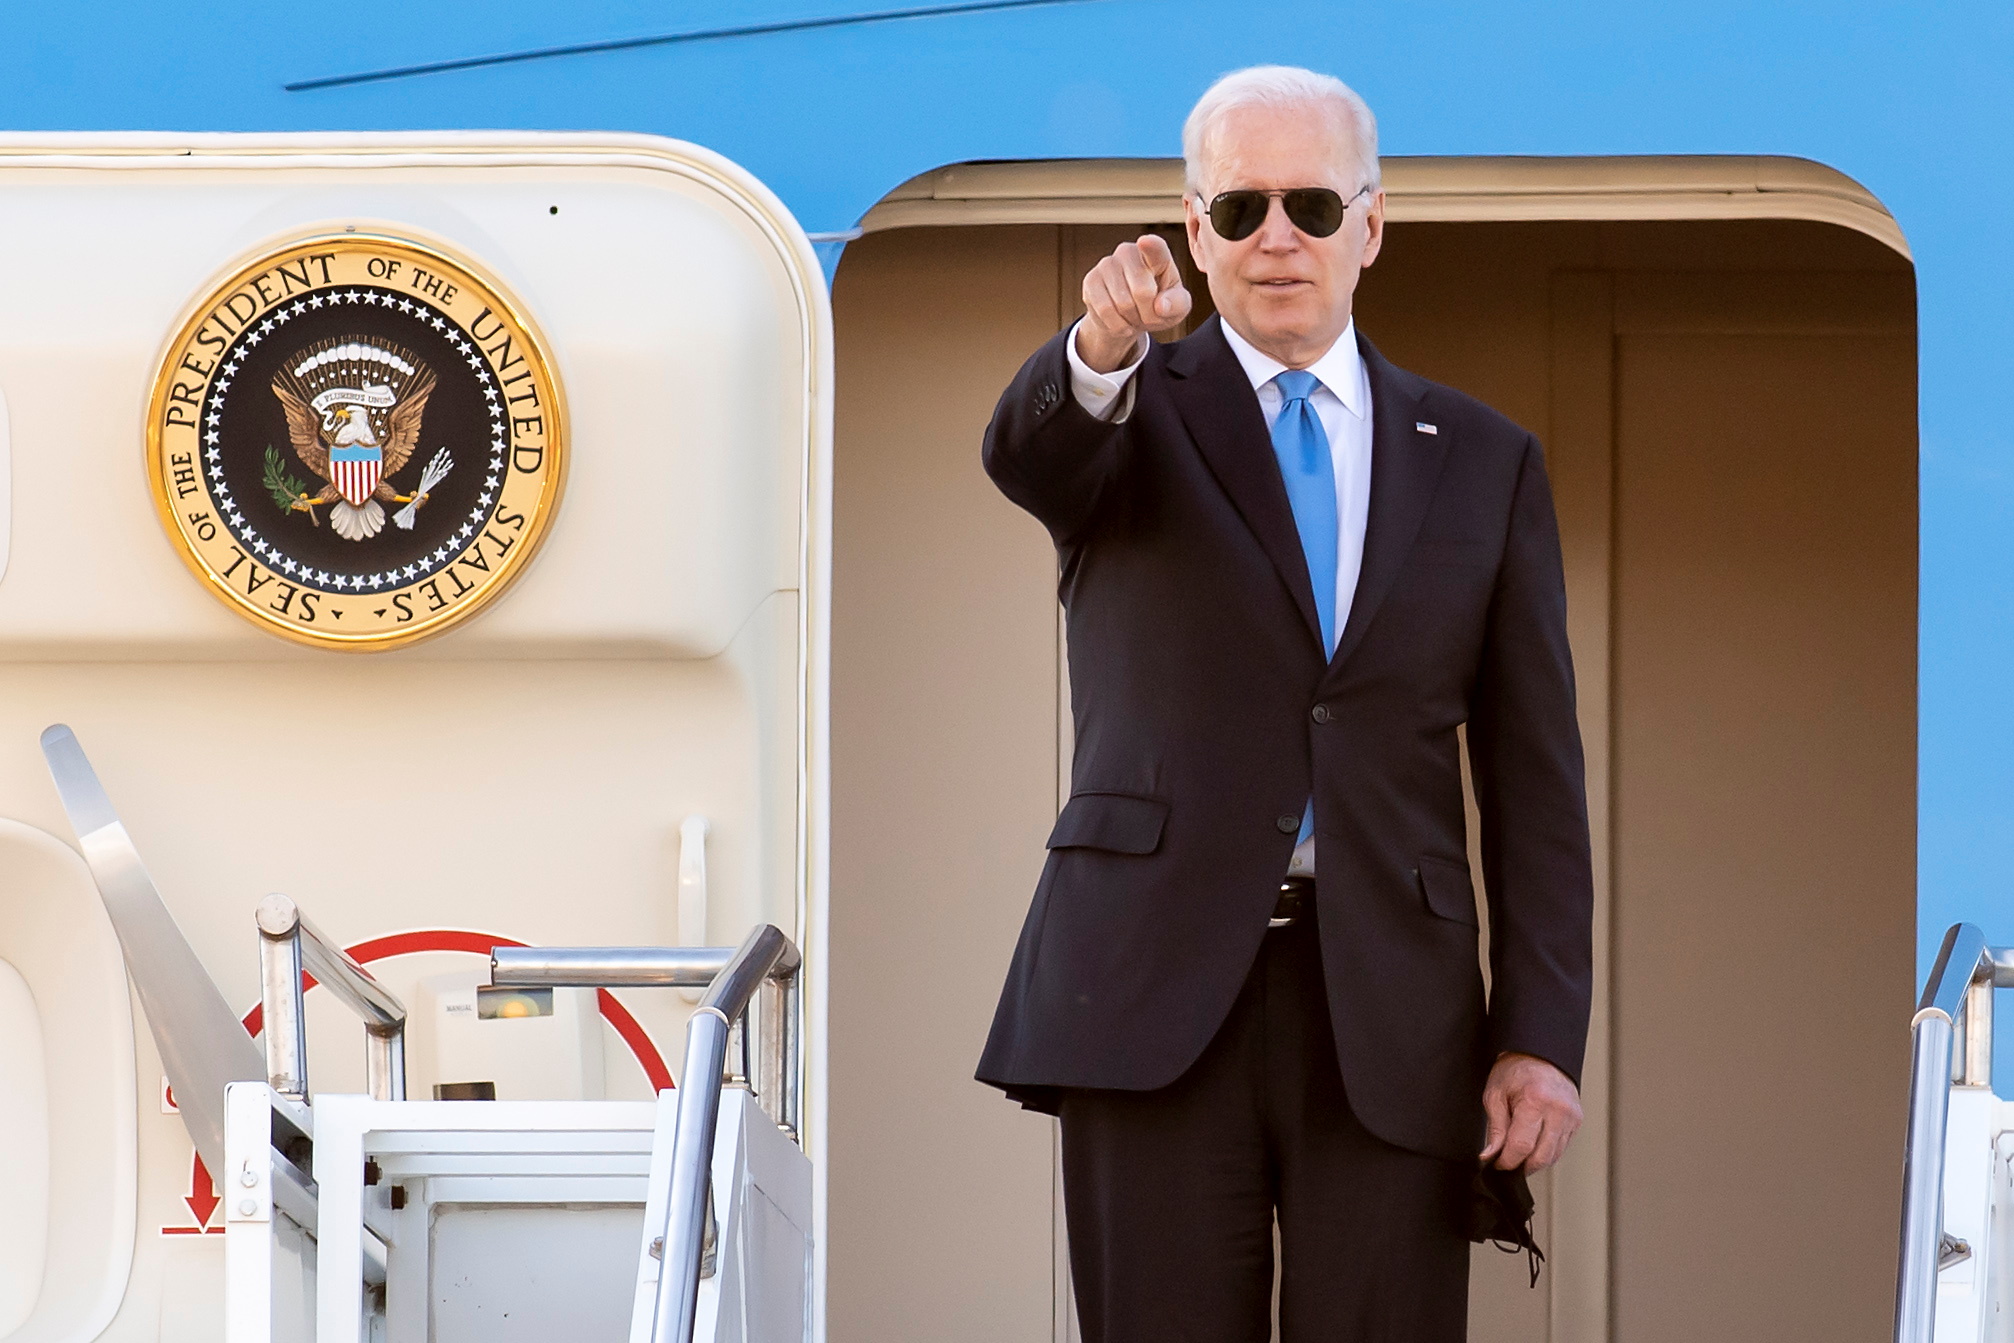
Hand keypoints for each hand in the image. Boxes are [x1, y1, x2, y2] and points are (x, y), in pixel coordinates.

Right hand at [1077, 233, 1192, 372]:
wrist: (1130, 316)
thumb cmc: (1159, 305)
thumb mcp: (1178, 307)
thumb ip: (1177, 304)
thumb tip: (1161, 306)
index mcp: (1156, 254)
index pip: (1155, 247)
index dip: (1150, 245)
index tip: (1145, 242)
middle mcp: (1129, 252)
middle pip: (1142, 291)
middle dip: (1149, 313)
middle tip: (1149, 315)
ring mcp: (1107, 264)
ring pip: (1122, 303)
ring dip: (1132, 320)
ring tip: (1134, 316)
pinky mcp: (1090, 280)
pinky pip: (1104, 310)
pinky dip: (1116, 324)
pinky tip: (1120, 321)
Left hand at [1479, 1052, 1581, 1172]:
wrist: (1539, 1054)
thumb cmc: (1515, 1070)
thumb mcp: (1495, 1094)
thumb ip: (1495, 1128)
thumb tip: (1490, 1155)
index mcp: (1535, 1100)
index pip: (1522, 1146)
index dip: (1507, 1161)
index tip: (1496, 1164)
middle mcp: (1558, 1110)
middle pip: (1540, 1156)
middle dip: (1521, 1166)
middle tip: (1506, 1164)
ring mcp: (1571, 1117)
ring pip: (1553, 1156)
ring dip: (1534, 1162)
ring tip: (1518, 1156)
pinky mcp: (1577, 1121)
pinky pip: (1561, 1147)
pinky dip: (1546, 1153)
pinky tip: (1533, 1147)